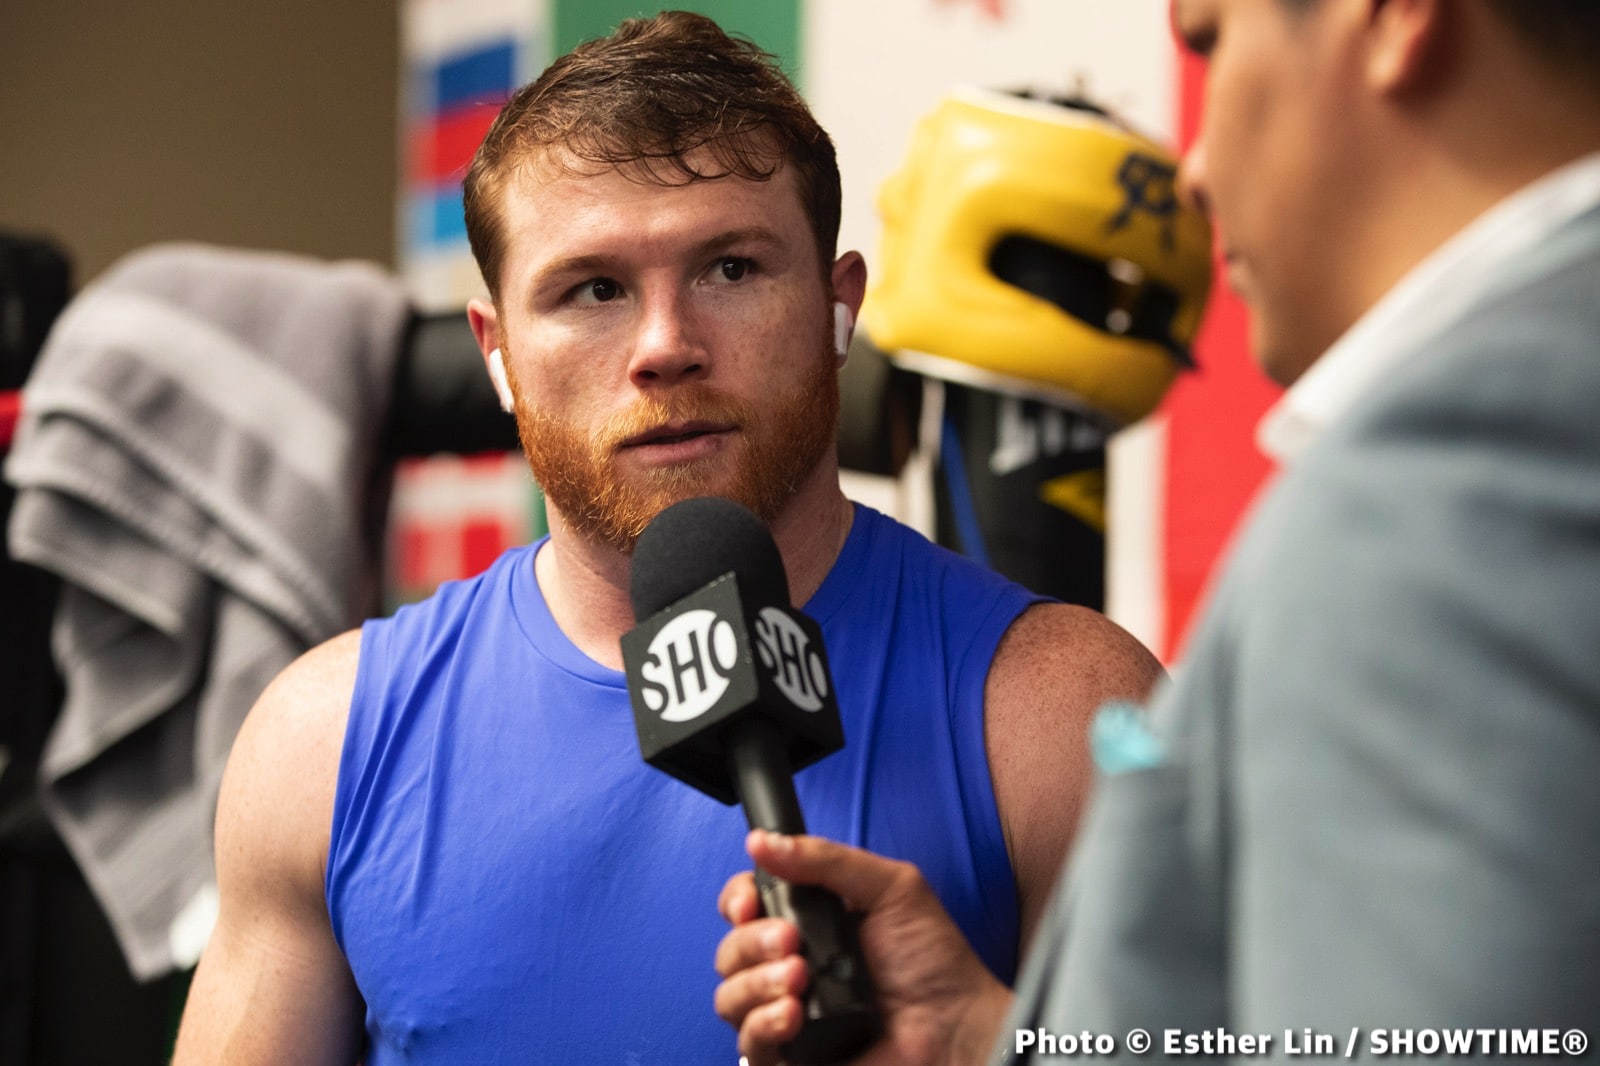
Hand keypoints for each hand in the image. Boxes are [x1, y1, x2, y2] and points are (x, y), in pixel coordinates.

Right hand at [714, 830, 1012, 1065]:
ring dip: (756, 983)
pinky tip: (793, 1015)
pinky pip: (749, 1046)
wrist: (956, 1026)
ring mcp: (787, 1011)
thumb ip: (825, 859)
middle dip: (753, 942)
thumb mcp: (890, 888)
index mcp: (809, 921)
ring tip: (800, 980)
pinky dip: (762, 1026)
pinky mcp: (792, 1055)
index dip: (738, 901)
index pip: (745, 906)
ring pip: (729, 997)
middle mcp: (790, 965)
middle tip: (794, 942)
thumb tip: (763, 841)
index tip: (750, 902)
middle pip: (730, 949)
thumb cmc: (935, 962)